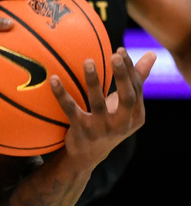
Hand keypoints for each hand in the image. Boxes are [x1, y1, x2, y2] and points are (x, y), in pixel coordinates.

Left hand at [53, 48, 154, 170]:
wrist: (88, 155)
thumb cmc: (109, 121)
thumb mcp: (125, 105)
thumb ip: (137, 80)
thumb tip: (152, 54)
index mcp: (136, 116)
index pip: (136, 89)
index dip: (129, 70)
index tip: (120, 50)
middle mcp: (122, 124)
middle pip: (127, 98)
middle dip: (122, 76)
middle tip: (115, 56)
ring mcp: (101, 129)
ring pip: (98, 103)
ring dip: (94, 82)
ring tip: (88, 61)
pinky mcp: (81, 131)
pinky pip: (70, 110)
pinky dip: (61, 94)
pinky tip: (54, 79)